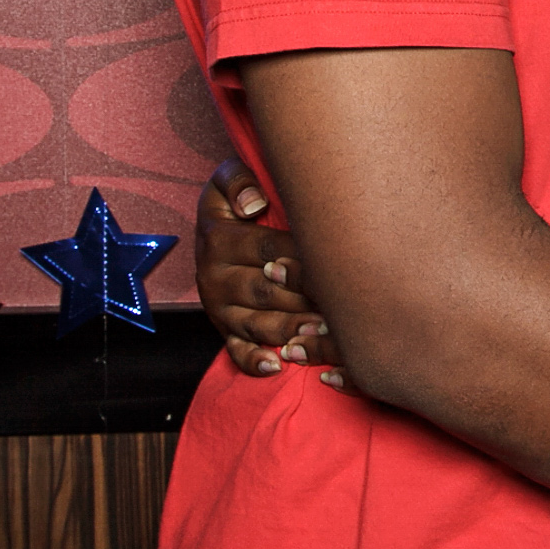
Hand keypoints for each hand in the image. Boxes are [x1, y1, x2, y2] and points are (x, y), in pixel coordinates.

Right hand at [193, 160, 333, 380]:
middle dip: (302, 301)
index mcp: (220, 240)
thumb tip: (254, 203)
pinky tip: (277, 367)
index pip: (267, 250)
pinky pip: (235, 351)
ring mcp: (220, 308)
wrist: (210, 230)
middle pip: (265, 292)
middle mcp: (216, 278)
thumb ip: (237, 181)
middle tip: (338, 310)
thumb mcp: (225, 181)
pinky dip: (254, 362)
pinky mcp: (223, 330)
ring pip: (257, 325)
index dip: (298, 259)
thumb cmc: (233, 205)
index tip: (331, 266)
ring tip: (321, 336)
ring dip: (289, 332)